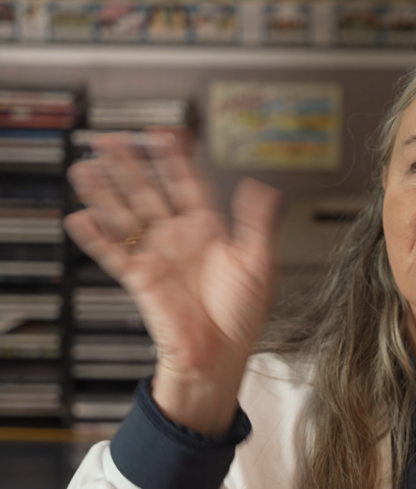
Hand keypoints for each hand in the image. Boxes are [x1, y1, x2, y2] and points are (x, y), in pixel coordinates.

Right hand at [64, 132, 280, 433]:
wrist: (220, 354)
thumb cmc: (241, 315)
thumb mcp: (258, 262)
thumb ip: (257, 222)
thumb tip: (260, 186)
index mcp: (208, 231)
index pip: (188, 185)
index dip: (177, 160)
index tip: (167, 134)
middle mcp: (178, 238)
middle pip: (149, 192)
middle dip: (130, 166)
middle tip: (111, 139)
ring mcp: (156, 256)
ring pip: (125, 216)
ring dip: (105, 192)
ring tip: (86, 168)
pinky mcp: (139, 278)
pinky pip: (113, 253)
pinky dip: (96, 237)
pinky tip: (80, 217)